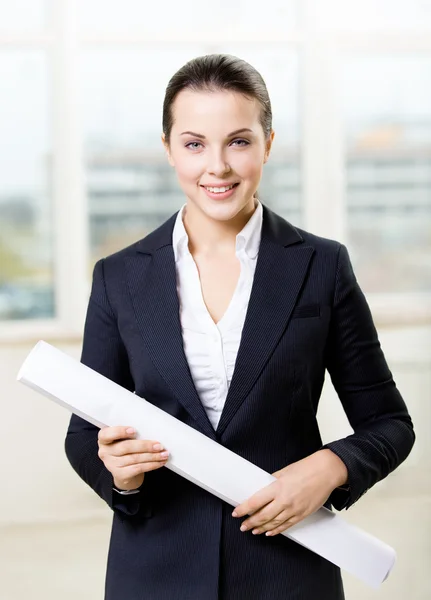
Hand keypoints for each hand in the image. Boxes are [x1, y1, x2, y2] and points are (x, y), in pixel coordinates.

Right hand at [97, 426, 168, 490]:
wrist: (124, 469)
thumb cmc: (126, 447)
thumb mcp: (124, 438)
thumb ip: (131, 432)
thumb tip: (153, 427)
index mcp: (104, 438)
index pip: (106, 434)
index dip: (119, 432)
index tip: (134, 430)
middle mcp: (104, 452)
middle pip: (125, 447)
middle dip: (144, 446)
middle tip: (159, 445)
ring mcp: (111, 464)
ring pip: (134, 459)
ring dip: (152, 456)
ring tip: (164, 454)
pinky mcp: (119, 474)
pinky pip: (138, 469)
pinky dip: (151, 465)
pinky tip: (160, 462)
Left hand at [232, 450, 347, 536]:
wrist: (326, 472)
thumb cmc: (306, 468)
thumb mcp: (284, 471)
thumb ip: (272, 481)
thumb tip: (262, 487)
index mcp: (277, 488)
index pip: (255, 502)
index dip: (243, 509)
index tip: (236, 513)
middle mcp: (284, 501)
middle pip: (263, 516)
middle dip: (250, 522)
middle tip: (243, 526)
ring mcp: (294, 509)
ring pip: (274, 523)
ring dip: (262, 528)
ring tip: (253, 530)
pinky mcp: (302, 514)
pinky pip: (287, 525)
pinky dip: (277, 530)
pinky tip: (270, 532)